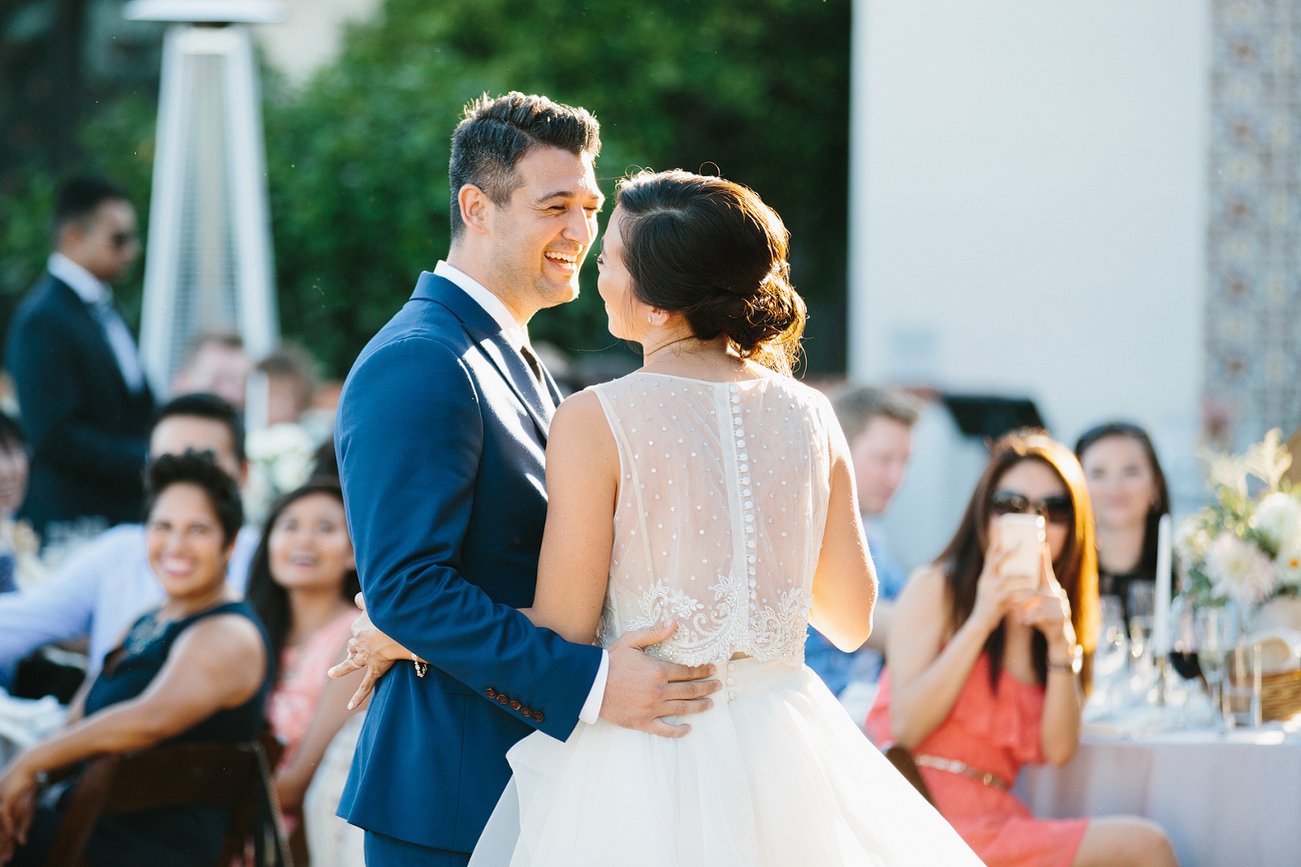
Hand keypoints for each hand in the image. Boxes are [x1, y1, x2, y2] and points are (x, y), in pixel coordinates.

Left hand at [0, 762, 36, 863]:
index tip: (5, 860)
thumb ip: (23, 826)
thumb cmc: (28, 788)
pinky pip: (5, 815)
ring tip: (5, 855)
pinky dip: (7, 826)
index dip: (2, 847)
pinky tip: (9, 835)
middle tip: (4, 861)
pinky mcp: (5, 797)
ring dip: (2, 842)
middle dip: (1, 848)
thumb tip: (21, 842)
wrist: (30, 766)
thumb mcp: (28, 811)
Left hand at [328, 594, 421, 709]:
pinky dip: (357, 696)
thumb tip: (356, 597)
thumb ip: (364, 598)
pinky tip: (350, 706)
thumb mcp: (376, 600)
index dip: (364, 622)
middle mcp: (359, 641)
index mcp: (359, 625)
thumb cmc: (390, 612)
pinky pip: (365, 685)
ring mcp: (366, 657)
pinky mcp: (375, 669)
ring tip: (332, 673)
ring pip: (351, 663)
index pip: (358, 624)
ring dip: (342, 668)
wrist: (398, 629)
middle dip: (355, 645)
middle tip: (360, 645)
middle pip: (354, 643)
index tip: (370, 620)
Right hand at [600, 619, 718, 737]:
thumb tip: (674, 622)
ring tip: (710, 704)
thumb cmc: (610, 660)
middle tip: (718, 686)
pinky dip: (678, 731)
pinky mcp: (642, 722)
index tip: (712, 669)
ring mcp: (652, 708)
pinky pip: (665, 730)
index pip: (687, 672)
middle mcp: (659, 691)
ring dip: (699, 706)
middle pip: (690, 690)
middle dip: (706, 687)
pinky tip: (688, 729)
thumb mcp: (632, 641)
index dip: (702, 670)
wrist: (590, 684)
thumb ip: (655, 633)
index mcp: (658, 671)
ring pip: (682, 709)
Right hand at [970, 537, 1028, 632]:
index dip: (993, 548)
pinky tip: (1031, 591)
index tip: (1000, 537)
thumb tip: (1016, 569)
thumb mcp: (991, 589)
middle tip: (1019, 545)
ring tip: (1032, 575)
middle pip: (995, 562)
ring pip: (1006, 578)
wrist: (981, 621)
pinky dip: (1022, 592)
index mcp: (985, 577)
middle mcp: (985, 581)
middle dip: (1007, 553)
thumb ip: (999, 580)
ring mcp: (989, 590)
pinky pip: (1011, 594)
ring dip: (1020, 575)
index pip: (988, 559)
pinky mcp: (996, 601)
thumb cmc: (991, 604)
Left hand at [1017, 546, 1075, 652]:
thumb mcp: (1033, 604)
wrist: (1058, 634)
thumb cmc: (1042, 615)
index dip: (1044, 559)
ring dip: (1024, 610)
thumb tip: (1007, 585)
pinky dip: (1029, 619)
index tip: (1041, 545)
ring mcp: (1062, 604)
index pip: (1046, 571)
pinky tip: (1024, 622)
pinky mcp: (1061, 616)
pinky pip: (1040, 615)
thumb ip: (1024, 595)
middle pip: (1035, 591)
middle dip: (1021, 598)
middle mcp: (1058, 593)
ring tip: (1017, 615)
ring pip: (1037, 604)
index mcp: (1050, 588)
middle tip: (1010, 602)